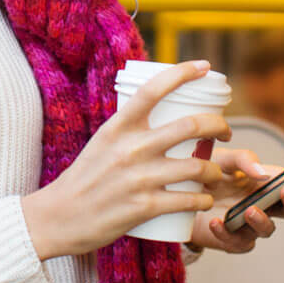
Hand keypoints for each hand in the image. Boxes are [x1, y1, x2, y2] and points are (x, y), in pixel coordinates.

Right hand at [20, 61, 231, 259]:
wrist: (58, 217)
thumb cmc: (83, 179)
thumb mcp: (102, 142)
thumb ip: (128, 131)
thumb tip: (160, 119)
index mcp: (117, 126)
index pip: (153, 89)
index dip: (182, 73)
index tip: (204, 66)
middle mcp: (130, 147)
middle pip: (190, 126)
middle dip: (218, 125)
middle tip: (225, 131)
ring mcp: (139, 178)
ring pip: (197, 166)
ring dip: (215, 170)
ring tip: (215, 173)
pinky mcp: (144, 207)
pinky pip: (188, 199)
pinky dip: (204, 199)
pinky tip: (205, 199)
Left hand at [189, 150, 283, 253]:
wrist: (175, 194)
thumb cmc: (204, 174)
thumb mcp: (221, 158)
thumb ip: (243, 159)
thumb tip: (263, 173)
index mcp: (266, 182)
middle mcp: (263, 204)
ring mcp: (249, 224)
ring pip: (268, 229)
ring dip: (262, 220)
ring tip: (249, 210)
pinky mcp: (231, 240)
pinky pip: (238, 242)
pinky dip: (227, 233)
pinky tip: (216, 222)